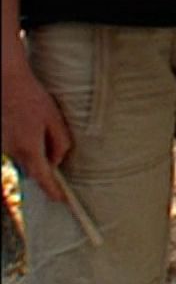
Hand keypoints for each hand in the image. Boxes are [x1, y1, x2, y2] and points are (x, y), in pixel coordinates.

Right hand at [1, 48, 72, 202]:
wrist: (6, 83)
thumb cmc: (32, 98)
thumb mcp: (54, 119)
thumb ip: (60, 143)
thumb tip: (57, 161)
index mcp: (29, 148)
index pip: (43, 178)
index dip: (54, 190)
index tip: (62, 200)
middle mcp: (13, 152)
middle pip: (33, 169)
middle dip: (45, 167)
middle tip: (56, 155)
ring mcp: (4, 147)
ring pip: (24, 158)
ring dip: (34, 151)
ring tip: (38, 129)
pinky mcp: (1, 141)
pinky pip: (16, 149)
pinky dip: (25, 144)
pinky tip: (28, 125)